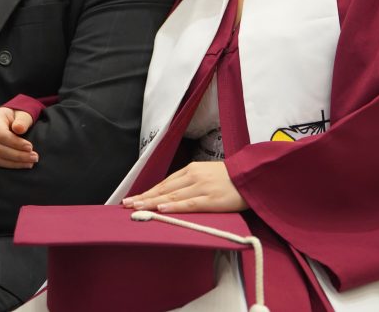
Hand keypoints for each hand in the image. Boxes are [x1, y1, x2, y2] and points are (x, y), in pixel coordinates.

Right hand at [0, 107, 36, 177]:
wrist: (11, 117)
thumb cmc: (18, 116)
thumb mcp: (23, 114)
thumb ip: (22, 120)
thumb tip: (19, 129)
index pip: (2, 136)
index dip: (17, 144)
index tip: (31, 147)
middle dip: (18, 156)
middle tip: (35, 157)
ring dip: (12, 164)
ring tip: (29, 164)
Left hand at [121, 162, 247, 212]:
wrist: (252, 176)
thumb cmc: (230, 178)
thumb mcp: (207, 174)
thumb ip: (190, 181)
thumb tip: (171, 194)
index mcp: (191, 170)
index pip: (164, 183)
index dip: (148, 192)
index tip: (133, 199)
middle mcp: (193, 177)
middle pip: (164, 189)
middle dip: (144, 197)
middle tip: (126, 205)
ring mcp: (202, 188)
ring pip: (172, 196)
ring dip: (152, 203)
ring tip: (136, 208)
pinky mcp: (211, 200)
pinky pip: (189, 204)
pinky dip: (173, 207)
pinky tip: (160, 209)